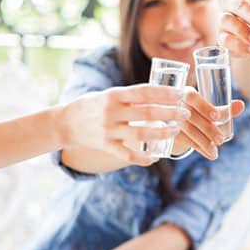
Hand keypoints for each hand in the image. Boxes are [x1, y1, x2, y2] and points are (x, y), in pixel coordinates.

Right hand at [60, 84, 189, 165]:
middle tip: (185, 114)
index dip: (164, 93)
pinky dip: (143, 157)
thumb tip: (162, 93)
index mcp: (113, 95)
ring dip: (162, 133)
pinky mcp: (105, 146)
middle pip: (146, 113)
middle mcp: (111, 112)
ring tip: (176, 131)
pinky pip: (127, 155)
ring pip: (140, 134)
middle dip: (169, 113)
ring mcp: (108, 131)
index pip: (143, 92)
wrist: (64, 123)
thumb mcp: (109, 95)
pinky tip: (156, 157)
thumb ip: (130, 96)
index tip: (181, 94)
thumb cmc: (92, 106)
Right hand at [171, 87, 246, 159]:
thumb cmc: (199, 114)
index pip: (193, 97)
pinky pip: (186, 141)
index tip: (216, 117)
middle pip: (192, 117)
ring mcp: (172, 120)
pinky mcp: (171, 133)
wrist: (178, 124)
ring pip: (189, 131)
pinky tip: (210, 154)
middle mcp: (177, 105)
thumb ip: (225, 109)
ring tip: (216, 151)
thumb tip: (241, 105)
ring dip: (204, 142)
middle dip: (208, 129)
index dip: (204, 107)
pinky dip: (200, 148)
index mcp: (187, 94)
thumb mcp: (210, 111)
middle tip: (221, 140)